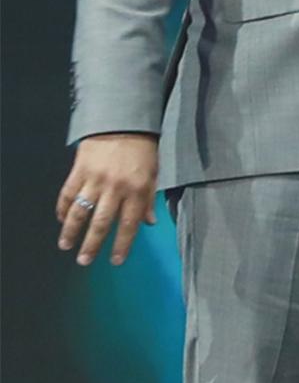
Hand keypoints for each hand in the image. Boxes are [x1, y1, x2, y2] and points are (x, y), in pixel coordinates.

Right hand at [53, 133, 156, 266]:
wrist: (123, 121)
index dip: (122, 245)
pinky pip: (68, 194)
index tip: (115, 260)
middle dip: (92, 244)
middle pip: (102, 223)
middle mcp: (116, 188)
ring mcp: (95, 179)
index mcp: (138, 190)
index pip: (129, 224)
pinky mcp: (79, 170)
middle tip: (85, 261)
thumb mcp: (154, 173)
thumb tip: (149, 223)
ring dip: (71, 231)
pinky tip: (61, 219)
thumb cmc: (143, 149)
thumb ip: (149, 199)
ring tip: (66, 245)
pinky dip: (63, 208)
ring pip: (80, 212)